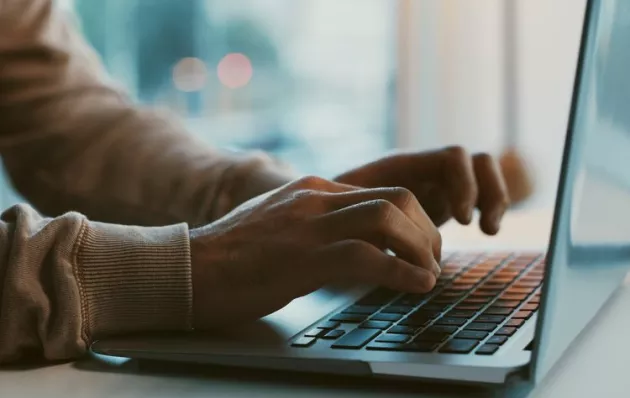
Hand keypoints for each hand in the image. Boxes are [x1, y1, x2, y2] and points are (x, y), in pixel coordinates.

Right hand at [190, 176, 441, 328]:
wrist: (188, 268)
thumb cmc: (233, 255)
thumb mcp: (282, 224)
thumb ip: (316, 222)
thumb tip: (355, 240)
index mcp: (313, 189)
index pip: (383, 191)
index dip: (414, 219)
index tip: (423, 245)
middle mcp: (316, 199)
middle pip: (396, 198)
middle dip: (426, 230)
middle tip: (433, 259)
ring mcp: (309, 226)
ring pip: (388, 219)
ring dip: (421, 248)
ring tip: (430, 274)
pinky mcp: (302, 258)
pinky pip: (367, 257)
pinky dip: (402, 272)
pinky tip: (417, 286)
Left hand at [335, 146, 509, 234]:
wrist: (321, 214)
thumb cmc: (328, 214)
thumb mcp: (345, 214)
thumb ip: (368, 219)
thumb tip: (388, 240)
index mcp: (403, 166)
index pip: (453, 157)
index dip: (465, 185)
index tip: (462, 220)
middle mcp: (423, 169)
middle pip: (476, 161)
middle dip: (488, 191)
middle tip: (478, 227)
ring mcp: (434, 183)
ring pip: (482, 173)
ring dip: (495, 197)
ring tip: (488, 230)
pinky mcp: (440, 201)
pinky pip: (477, 193)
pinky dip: (488, 207)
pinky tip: (484, 231)